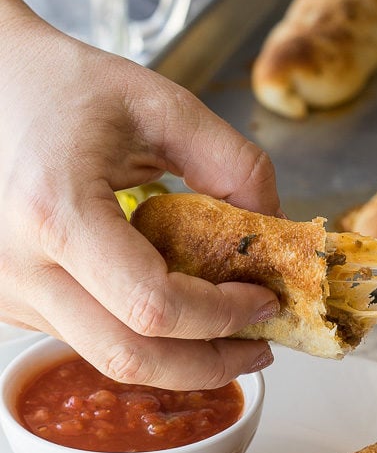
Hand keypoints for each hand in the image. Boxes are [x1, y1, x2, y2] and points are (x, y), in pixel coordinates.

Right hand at [0, 0, 281, 388]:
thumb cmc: (66, 87)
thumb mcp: (163, 107)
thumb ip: (233, 164)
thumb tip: (273, 228)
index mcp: (56, 211)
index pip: (153, 305)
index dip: (222, 316)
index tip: (264, 303)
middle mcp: (18, 265)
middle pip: (129, 357)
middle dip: (207, 366)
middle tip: (258, 350)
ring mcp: (6, 289)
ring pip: (107, 357)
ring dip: (178, 358)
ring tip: (226, 333)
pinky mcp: (8, 297)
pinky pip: (86, 337)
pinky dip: (141, 337)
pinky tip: (175, 311)